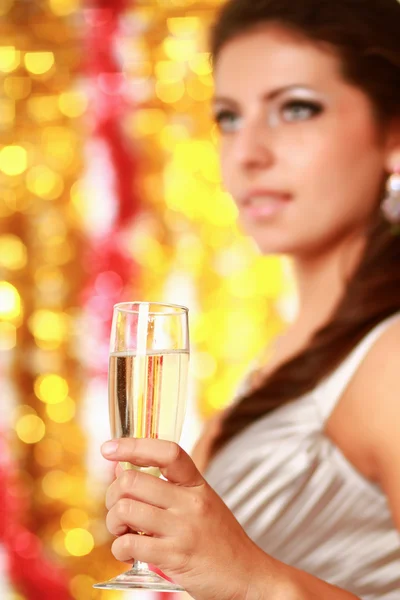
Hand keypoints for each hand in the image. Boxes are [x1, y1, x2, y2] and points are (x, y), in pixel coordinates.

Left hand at [101, 438, 280, 599]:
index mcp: (197, 484)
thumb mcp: (203, 503)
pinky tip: (129, 552)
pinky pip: (129, 544)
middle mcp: (190, 502)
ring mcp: (183, 529)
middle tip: (117, 507)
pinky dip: (120, 549)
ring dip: (114, 522)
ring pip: (126, 509)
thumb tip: (123, 472)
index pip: (167, 452)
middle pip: (133, 481)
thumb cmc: (220, 540)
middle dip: (113, 494)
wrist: (248, 576)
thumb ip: (169, 488)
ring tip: (123, 531)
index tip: (109, 448)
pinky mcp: (174, 557)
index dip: (133, 445)